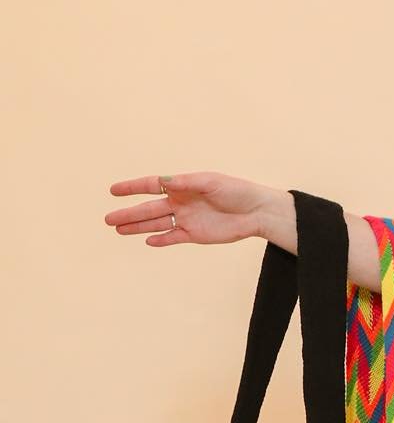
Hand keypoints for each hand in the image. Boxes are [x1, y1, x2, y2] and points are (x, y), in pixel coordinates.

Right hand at [104, 172, 290, 247]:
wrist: (256, 212)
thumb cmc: (236, 191)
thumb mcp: (211, 182)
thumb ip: (186, 183)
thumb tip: (164, 182)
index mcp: (182, 186)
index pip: (151, 186)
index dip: (132, 188)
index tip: (113, 191)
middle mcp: (180, 202)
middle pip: (149, 208)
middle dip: (129, 213)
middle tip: (107, 219)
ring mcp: (186, 219)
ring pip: (156, 224)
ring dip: (138, 227)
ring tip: (118, 229)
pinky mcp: (195, 235)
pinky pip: (173, 237)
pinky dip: (161, 239)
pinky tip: (147, 241)